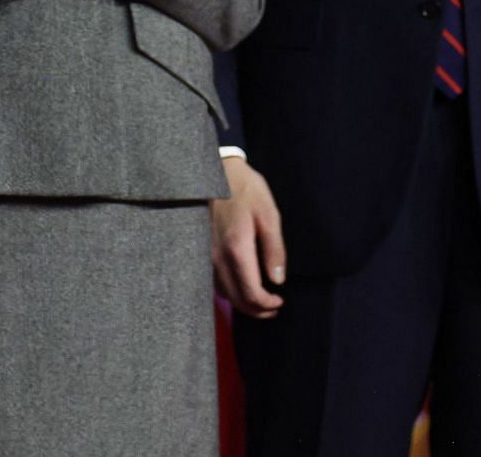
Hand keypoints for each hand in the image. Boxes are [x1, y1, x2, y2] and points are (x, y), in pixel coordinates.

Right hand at [211, 156, 285, 317]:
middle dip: (257, 310)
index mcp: (236, 249)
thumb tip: (278, 279)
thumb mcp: (269, 214)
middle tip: (274, 309)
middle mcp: (216, 257)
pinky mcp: (200, 250)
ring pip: (223, 293)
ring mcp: (205, 255)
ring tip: (261, 301)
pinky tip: (241, 285)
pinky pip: (214, 281)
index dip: (267, 304)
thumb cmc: (245, 189)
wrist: (215, 171)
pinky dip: (230, 292)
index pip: (251, 293)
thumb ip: (274, 249)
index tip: (280, 302)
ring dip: (242, 303)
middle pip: (236, 299)